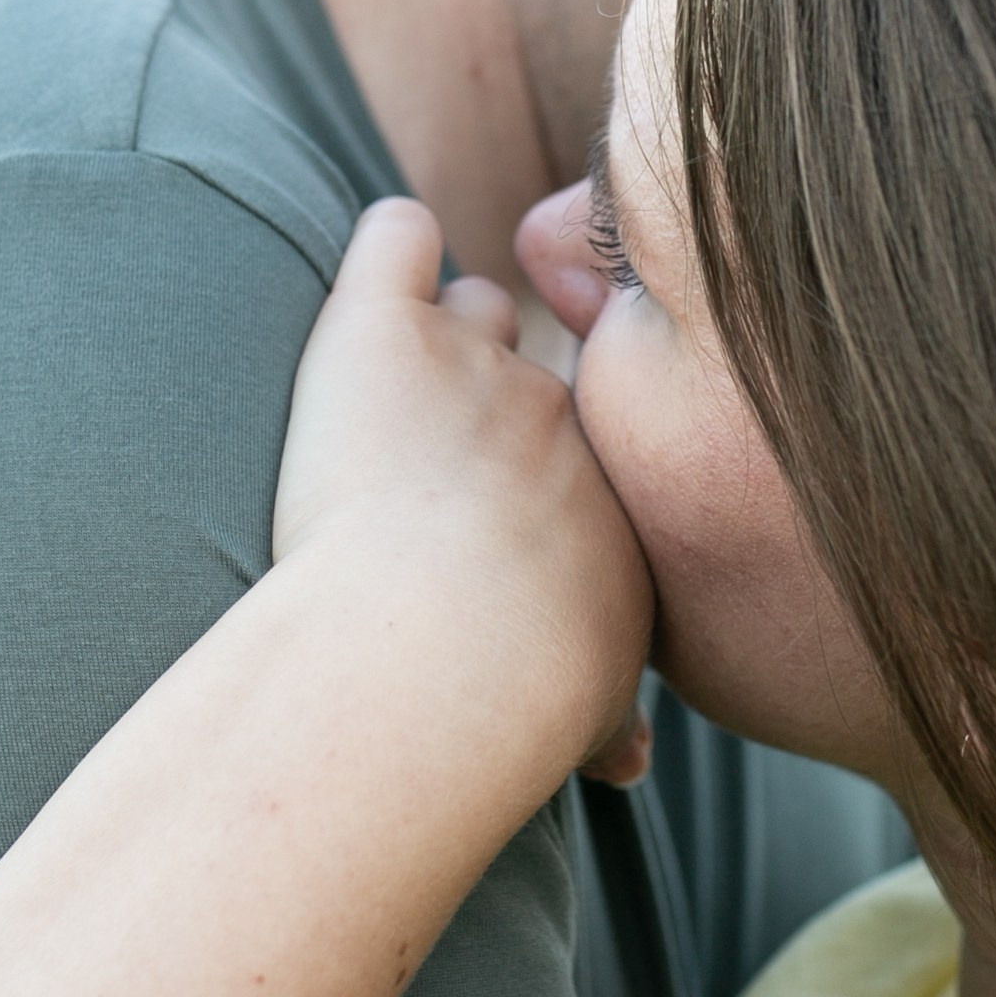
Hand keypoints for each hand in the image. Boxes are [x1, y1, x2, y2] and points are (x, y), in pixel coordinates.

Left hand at [274, 200, 652, 781]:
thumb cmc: (523, 697)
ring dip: (438, 334)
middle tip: (448, 458)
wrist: (448, 650)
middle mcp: (565, 408)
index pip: (609, 437)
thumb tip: (625, 760)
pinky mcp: (383, 325)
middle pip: (550, 362)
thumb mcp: (596, 710)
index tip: (512, 527)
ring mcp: (476, 357)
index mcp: (622, 489)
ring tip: (386, 394)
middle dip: (504, 398)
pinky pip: (397, 236)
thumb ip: (612, 716)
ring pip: (476, 301)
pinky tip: (370, 282)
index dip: (557, 473)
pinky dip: (384, 250)